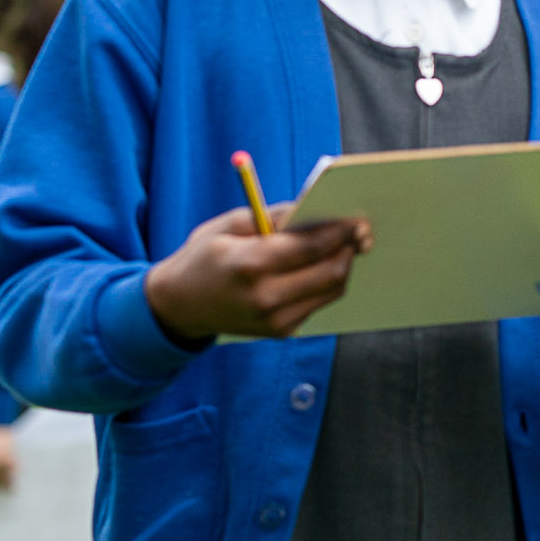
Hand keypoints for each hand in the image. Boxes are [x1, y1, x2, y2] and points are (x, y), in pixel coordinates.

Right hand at [144, 202, 371, 341]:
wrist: (179, 306)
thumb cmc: (205, 256)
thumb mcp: (230, 224)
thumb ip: (276, 216)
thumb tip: (319, 208)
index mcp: (249, 265)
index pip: (311, 247)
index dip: (340, 232)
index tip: (357, 219)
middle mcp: (265, 297)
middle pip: (331, 272)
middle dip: (350, 249)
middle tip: (360, 233)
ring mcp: (275, 320)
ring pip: (332, 290)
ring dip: (343, 265)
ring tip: (346, 246)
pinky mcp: (282, 332)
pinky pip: (318, 302)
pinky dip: (327, 282)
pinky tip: (324, 265)